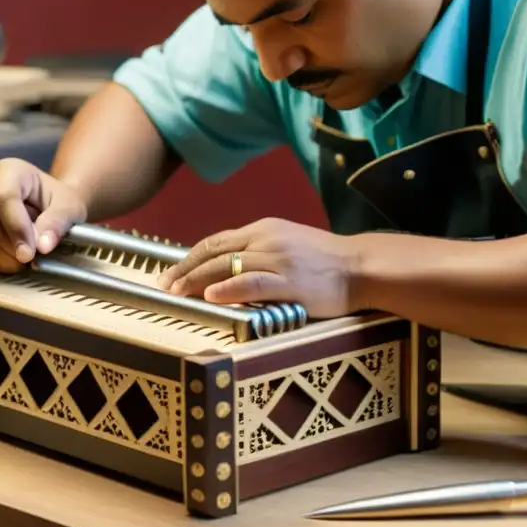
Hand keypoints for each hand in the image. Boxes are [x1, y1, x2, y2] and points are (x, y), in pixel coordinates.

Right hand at [0, 158, 87, 272]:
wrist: (46, 207)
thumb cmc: (57, 203)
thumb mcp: (69, 208)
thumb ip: (57, 223)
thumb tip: (42, 245)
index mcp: (10, 170)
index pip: (4, 196)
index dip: (16, 227)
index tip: (29, 253)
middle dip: (6, 244)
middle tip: (26, 261)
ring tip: (17, 264)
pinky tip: (2, 263)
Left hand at [155, 218, 360, 319]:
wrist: (361, 267)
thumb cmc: (326, 262)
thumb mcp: (288, 246)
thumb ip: (258, 253)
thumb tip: (226, 269)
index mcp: (264, 229)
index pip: (217, 241)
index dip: (190, 258)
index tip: (172, 273)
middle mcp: (267, 239)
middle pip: (214, 251)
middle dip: (185, 269)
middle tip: (165, 286)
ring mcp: (278, 260)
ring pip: (227, 266)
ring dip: (197, 280)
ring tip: (178, 293)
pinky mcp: (291, 282)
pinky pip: (252, 283)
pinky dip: (228, 289)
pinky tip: (211, 297)